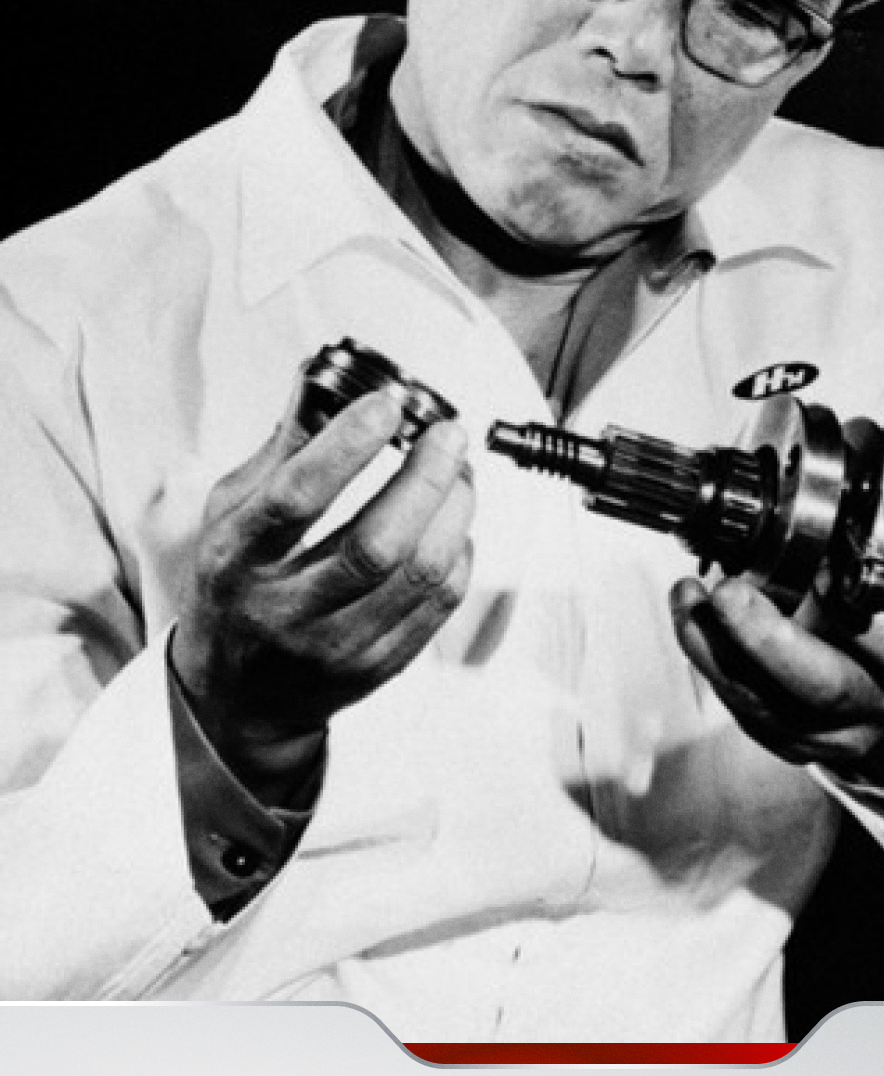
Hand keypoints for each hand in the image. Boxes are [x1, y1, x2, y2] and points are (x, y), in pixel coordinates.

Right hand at [172, 373, 473, 795]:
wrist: (237, 695)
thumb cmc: (236, 584)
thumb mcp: (231, 514)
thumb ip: (282, 450)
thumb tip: (327, 379)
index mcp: (237, 560)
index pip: (295, 500)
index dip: (346, 448)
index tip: (387, 406)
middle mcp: (284, 609)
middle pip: (374, 546)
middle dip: (424, 480)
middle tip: (449, 435)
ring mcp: (334, 646)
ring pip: (418, 576)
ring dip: (454, 513)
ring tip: (459, 473)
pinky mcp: (376, 669)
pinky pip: (438, 605)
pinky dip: (458, 554)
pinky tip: (453, 525)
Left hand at [669, 488, 883, 786]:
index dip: (858, 614)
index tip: (817, 569)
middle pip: (828, 687)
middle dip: (771, 641)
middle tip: (729, 592)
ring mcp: (839, 731)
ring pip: (774, 706)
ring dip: (722, 651)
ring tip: (691, 599)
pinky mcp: (796, 743)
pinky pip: (747, 712)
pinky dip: (712, 665)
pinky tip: (691, 621)